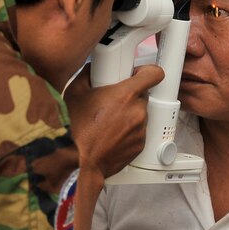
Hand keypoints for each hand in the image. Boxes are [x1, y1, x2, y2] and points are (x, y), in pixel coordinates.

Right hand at [64, 64, 164, 180]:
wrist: (83, 161)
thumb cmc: (77, 129)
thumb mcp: (74, 93)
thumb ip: (86, 74)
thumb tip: (93, 68)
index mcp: (126, 95)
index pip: (154, 74)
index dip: (147, 72)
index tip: (139, 75)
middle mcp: (138, 111)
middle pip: (143, 95)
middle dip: (130, 96)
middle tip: (112, 102)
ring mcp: (141, 129)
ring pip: (140, 114)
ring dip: (129, 114)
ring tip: (109, 121)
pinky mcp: (141, 144)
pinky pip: (138, 130)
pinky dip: (128, 130)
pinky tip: (112, 134)